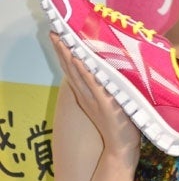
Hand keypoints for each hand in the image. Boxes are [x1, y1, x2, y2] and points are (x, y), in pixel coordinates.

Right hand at [50, 32, 140, 160]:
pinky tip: (80, 62)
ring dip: (70, 58)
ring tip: (62, 42)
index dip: (64, 54)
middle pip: (71, 69)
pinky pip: (94, 85)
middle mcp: (86, 96)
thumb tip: (108, 73)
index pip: (72, 71)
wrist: (121, 148)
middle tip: (54, 33)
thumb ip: (105, 89)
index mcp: (86, 95)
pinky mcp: (105, 104)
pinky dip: (86, 73)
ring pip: (78, 75)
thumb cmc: (119, 125)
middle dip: (62, 51)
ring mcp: (94, 100)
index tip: (58, 37)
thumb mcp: (108, 103)